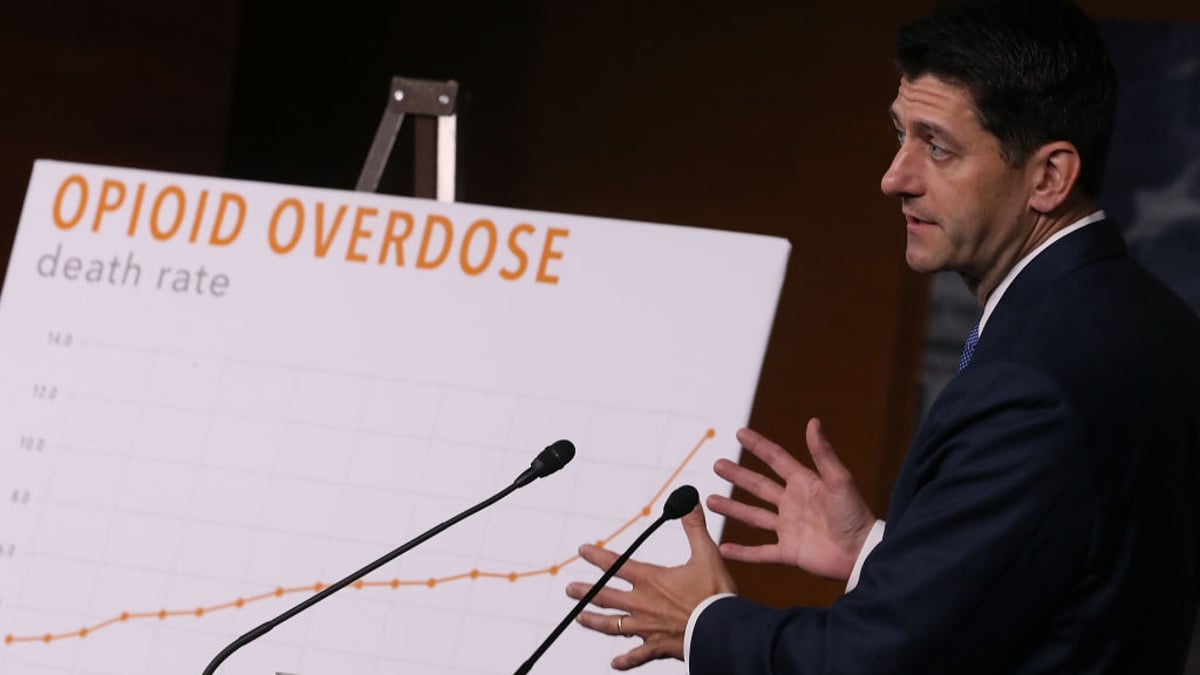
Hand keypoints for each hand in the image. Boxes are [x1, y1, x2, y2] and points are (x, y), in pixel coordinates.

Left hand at [565, 505, 735, 669]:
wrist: (723, 629)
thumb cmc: (715, 594)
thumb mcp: (706, 554)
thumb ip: (694, 527)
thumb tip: (690, 500)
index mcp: (651, 579)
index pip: (616, 565)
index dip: (597, 556)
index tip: (583, 550)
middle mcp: (642, 603)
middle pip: (605, 596)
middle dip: (584, 592)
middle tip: (569, 589)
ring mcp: (647, 627)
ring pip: (612, 625)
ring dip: (594, 621)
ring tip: (579, 618)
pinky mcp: (657, 646)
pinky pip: (637, 655)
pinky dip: (626, 660)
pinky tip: (614, 664)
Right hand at [709, 418, 874, 579]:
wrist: (862, 553)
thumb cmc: (856, 515)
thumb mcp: (839, 480)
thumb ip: (823, 454)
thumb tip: (813, 422)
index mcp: (804, 484)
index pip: (776, 459)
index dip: (758, 446)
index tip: (740, 433)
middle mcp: (792, 504)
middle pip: (759, 486)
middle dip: (738, 476)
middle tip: (717, 464)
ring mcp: (789, 528)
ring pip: (754, 516)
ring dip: (732, 509)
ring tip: (710, 500)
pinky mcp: (789, 552)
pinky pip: (760, 553)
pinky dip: (742, 552)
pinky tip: (723, 548)